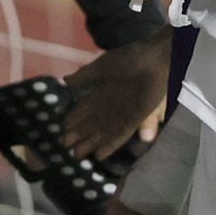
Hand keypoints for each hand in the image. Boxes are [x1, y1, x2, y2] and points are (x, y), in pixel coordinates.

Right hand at [63, 30, 170, 160]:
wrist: (153, 58)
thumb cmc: (127, 59)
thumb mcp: (101, 66)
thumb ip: (84, 76)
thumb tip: (65, 81)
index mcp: (99, 93)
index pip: (82, 111)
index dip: (73, 121)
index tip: (62, 130)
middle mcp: (108, 107)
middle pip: (91, 125)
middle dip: (79, 136)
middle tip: (66, 148)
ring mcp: (122, 114)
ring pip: (103, 133)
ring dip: (91, 144)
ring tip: (78, 156)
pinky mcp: (136, 118)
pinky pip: (121, 135)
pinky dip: (110, 145)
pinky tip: (100, 155)